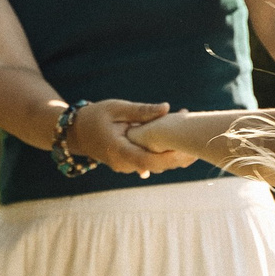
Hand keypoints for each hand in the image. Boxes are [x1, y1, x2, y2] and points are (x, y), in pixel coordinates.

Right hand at [67, 99, 193, 177]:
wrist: (75, 132)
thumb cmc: (94, 117)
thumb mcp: (116, 108)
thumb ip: (141, 111)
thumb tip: (166, 108)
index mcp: (120, 150)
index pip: (149, 161)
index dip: (170, 158)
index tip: (188, 148)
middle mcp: (124, 163)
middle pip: (158, 166)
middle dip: (179, 157)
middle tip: (199, 143)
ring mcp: (127, 166)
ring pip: (156, 166)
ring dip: (174, 155)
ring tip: (193, 139)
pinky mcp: (129, 163)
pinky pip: (150, 162)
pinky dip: (164, 154)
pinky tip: (178, 143)